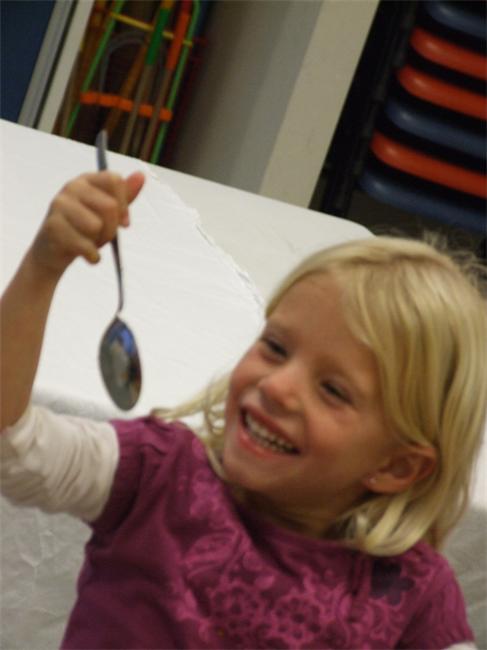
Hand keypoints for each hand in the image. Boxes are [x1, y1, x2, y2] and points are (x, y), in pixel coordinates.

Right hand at [29, 170, 144, 276]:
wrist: (53, 251)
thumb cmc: (84, 229)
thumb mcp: (107, 212)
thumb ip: (125, 195)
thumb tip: (141, 175)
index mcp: (87, 180)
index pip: (114, 180)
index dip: (124, 204)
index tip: (124, 222)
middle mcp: (71, 187)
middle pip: (109, 206)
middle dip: (112, 228)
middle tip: (103, 237)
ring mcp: (59, 205)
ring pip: (96, 225)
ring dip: (100, 242)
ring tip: (90, 242)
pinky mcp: (53, 226)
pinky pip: (86, 246)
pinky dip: (92, 256)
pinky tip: (86, 254)